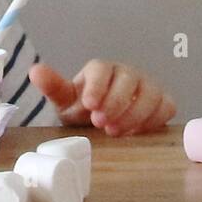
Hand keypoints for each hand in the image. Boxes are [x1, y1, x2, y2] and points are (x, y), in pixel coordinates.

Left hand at [30, 59, 175, 135]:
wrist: (102, 120)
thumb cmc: (84, 107)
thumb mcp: (65, 99)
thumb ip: (52, 86)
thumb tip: (34, 71)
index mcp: (101, 69)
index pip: (102, 70)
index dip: (97, 86)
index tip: (89, 105)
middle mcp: (126, 73)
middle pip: (128, 80)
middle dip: (115, 103)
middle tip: (100, 123)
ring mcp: (148, 86)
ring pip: (150, 94)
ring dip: (134, 114)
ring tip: (115, 132)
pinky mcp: (163, 101)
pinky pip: (167, 107)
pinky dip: (153, 120)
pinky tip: (136, 132)